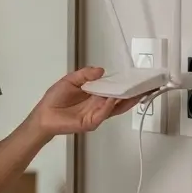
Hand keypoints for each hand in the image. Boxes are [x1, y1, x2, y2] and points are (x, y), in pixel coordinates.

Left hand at [31, 66, 145, 136]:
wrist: (43, 115)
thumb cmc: (55, 99)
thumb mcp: (70, 80)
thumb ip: (85, 74)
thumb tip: (101, 70)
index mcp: (97, 94)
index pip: (116, 89)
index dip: (128, 84)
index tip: (140, 78)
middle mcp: (100, 105)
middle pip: (122, 99)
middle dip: (135, 93)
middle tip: (148, 85)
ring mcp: (97, 114)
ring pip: (116, 107)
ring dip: (126, 99)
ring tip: (137, 91)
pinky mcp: (91, 122)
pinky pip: (103, 114)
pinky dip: (109, 106)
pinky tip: (113, 99)